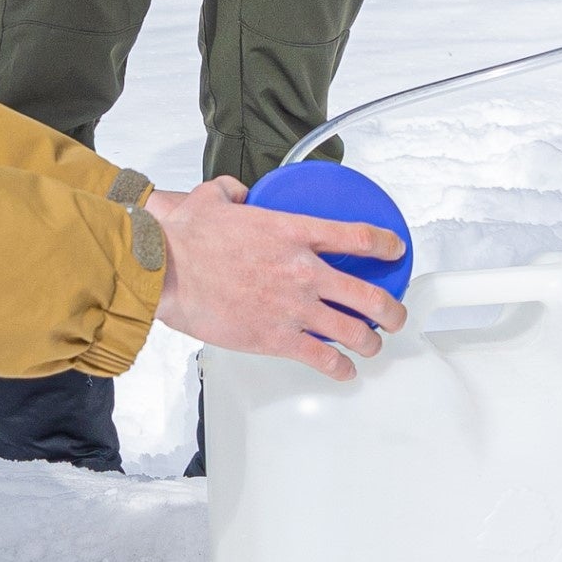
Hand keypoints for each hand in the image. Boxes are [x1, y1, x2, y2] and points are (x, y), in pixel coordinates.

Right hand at [144, 177, 407, 378]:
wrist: (166, 271)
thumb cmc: (186, 238)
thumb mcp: (213, 197)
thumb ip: (234, 191)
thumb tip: (239, 192)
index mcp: (294, 232)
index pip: (357, 237)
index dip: (386, 245)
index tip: (395, 250)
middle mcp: (303, 271)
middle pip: (368, 296)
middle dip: (391, 310)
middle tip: (395, 315)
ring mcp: (294, 308)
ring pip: (354, 332)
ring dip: (370, 343)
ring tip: (372, 346)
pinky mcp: (278, 339)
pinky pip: (323, 359)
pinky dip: (340, 368)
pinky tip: (343, 370)